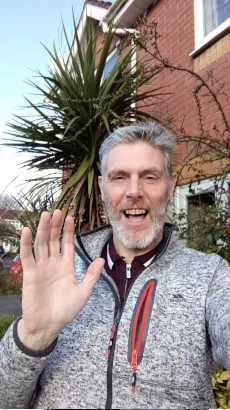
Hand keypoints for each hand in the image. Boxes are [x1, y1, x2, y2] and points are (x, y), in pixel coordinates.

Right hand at [18, 210, 103, 349]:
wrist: (48, 325)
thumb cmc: (66, 310)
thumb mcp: (83, 292)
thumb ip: (91, 275)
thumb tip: (102, 259)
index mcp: (67, 266)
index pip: (68, 243)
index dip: (69, 230)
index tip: (70, 216)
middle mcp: (53, 263)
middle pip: (54, 240)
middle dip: (56, 225)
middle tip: (57, 210)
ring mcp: (41, 267)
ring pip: (41, 244)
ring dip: (43, 229)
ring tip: (45, 214)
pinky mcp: (30, 274)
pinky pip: (27, 256)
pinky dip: (26, 243)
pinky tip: (27, 230)